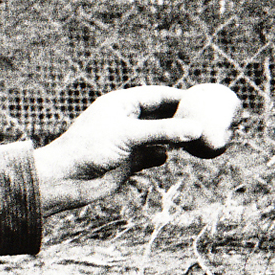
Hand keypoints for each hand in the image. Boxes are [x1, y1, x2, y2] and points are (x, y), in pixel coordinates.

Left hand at [32, 85, 202, 215]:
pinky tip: (172, 156)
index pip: (158, 95)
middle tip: (208, 120)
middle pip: (162, 115)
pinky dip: (163, 155)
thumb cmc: (90, 148)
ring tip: (200, 138)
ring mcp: (128, 141)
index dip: (181, 97)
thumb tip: (196, 129)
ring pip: (160, 137)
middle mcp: (126, 120)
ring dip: (176, 138)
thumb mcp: (129, 135)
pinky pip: (152, 156)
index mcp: (122, 103)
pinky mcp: (128, 162)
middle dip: (183, 118)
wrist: (66, 179)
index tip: (204, 99)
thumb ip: (163, 132)